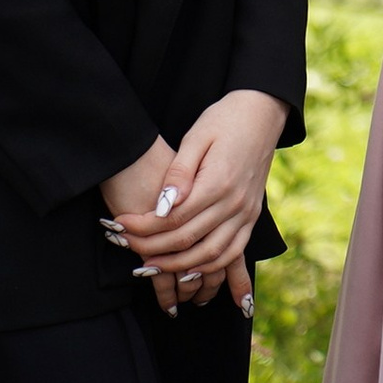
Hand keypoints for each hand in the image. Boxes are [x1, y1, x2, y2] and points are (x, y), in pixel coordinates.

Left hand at [112, 90, 287, 312]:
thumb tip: (162, 205)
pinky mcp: (252, 216)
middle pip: (188, 240)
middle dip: (152, 249)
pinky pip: (233, 253)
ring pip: (211, 255)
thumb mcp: (196, 137)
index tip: (119, 224)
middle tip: (126, 245)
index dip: (143, 227)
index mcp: (219, 183)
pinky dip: (210, 267)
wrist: (262, 113)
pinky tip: (189, 270)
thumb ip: (179, 173)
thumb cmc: (224, 120)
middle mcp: (235, 203)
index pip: (174, 219)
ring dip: (179, 266)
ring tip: (151, 265)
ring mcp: (246, 212)